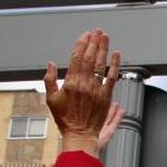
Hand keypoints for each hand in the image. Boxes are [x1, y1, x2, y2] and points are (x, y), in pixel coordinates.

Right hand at [43, 29, 122, 156]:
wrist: (80, 135)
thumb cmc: (65, 120)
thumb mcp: (51, 99)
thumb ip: (49, 80)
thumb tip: (51, 64)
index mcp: (70, 83)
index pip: (77, 58)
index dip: (82, 44)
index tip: (85, 36)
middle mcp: (85, 84)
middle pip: (90, 57)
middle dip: (94, 42)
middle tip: (97, 31)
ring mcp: (97, 90)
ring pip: (101, 64)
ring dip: (104, 48)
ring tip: (105, 37)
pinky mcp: (106, 96)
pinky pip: (112, 77)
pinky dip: (115, 65)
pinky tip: (116, 54)